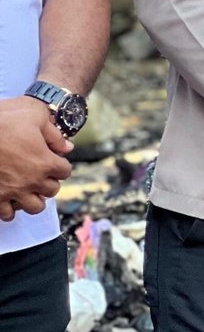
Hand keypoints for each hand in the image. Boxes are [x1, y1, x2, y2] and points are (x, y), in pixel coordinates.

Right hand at [0, 97, 72, 221]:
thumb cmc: (3, 123)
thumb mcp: (33, 117)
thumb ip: (53, 133)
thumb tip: (68, 147)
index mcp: (45, 162)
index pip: (65, 171)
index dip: (60, 165)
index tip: (53, 161)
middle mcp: (32, 181)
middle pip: (52, 191)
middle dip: (49, 182)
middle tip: (40, 175)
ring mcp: (13, 192)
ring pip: (35, 207)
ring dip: (34, 199)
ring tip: (27, 190)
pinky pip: (6, 214)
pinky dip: (9, 209)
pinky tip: (7, 199)